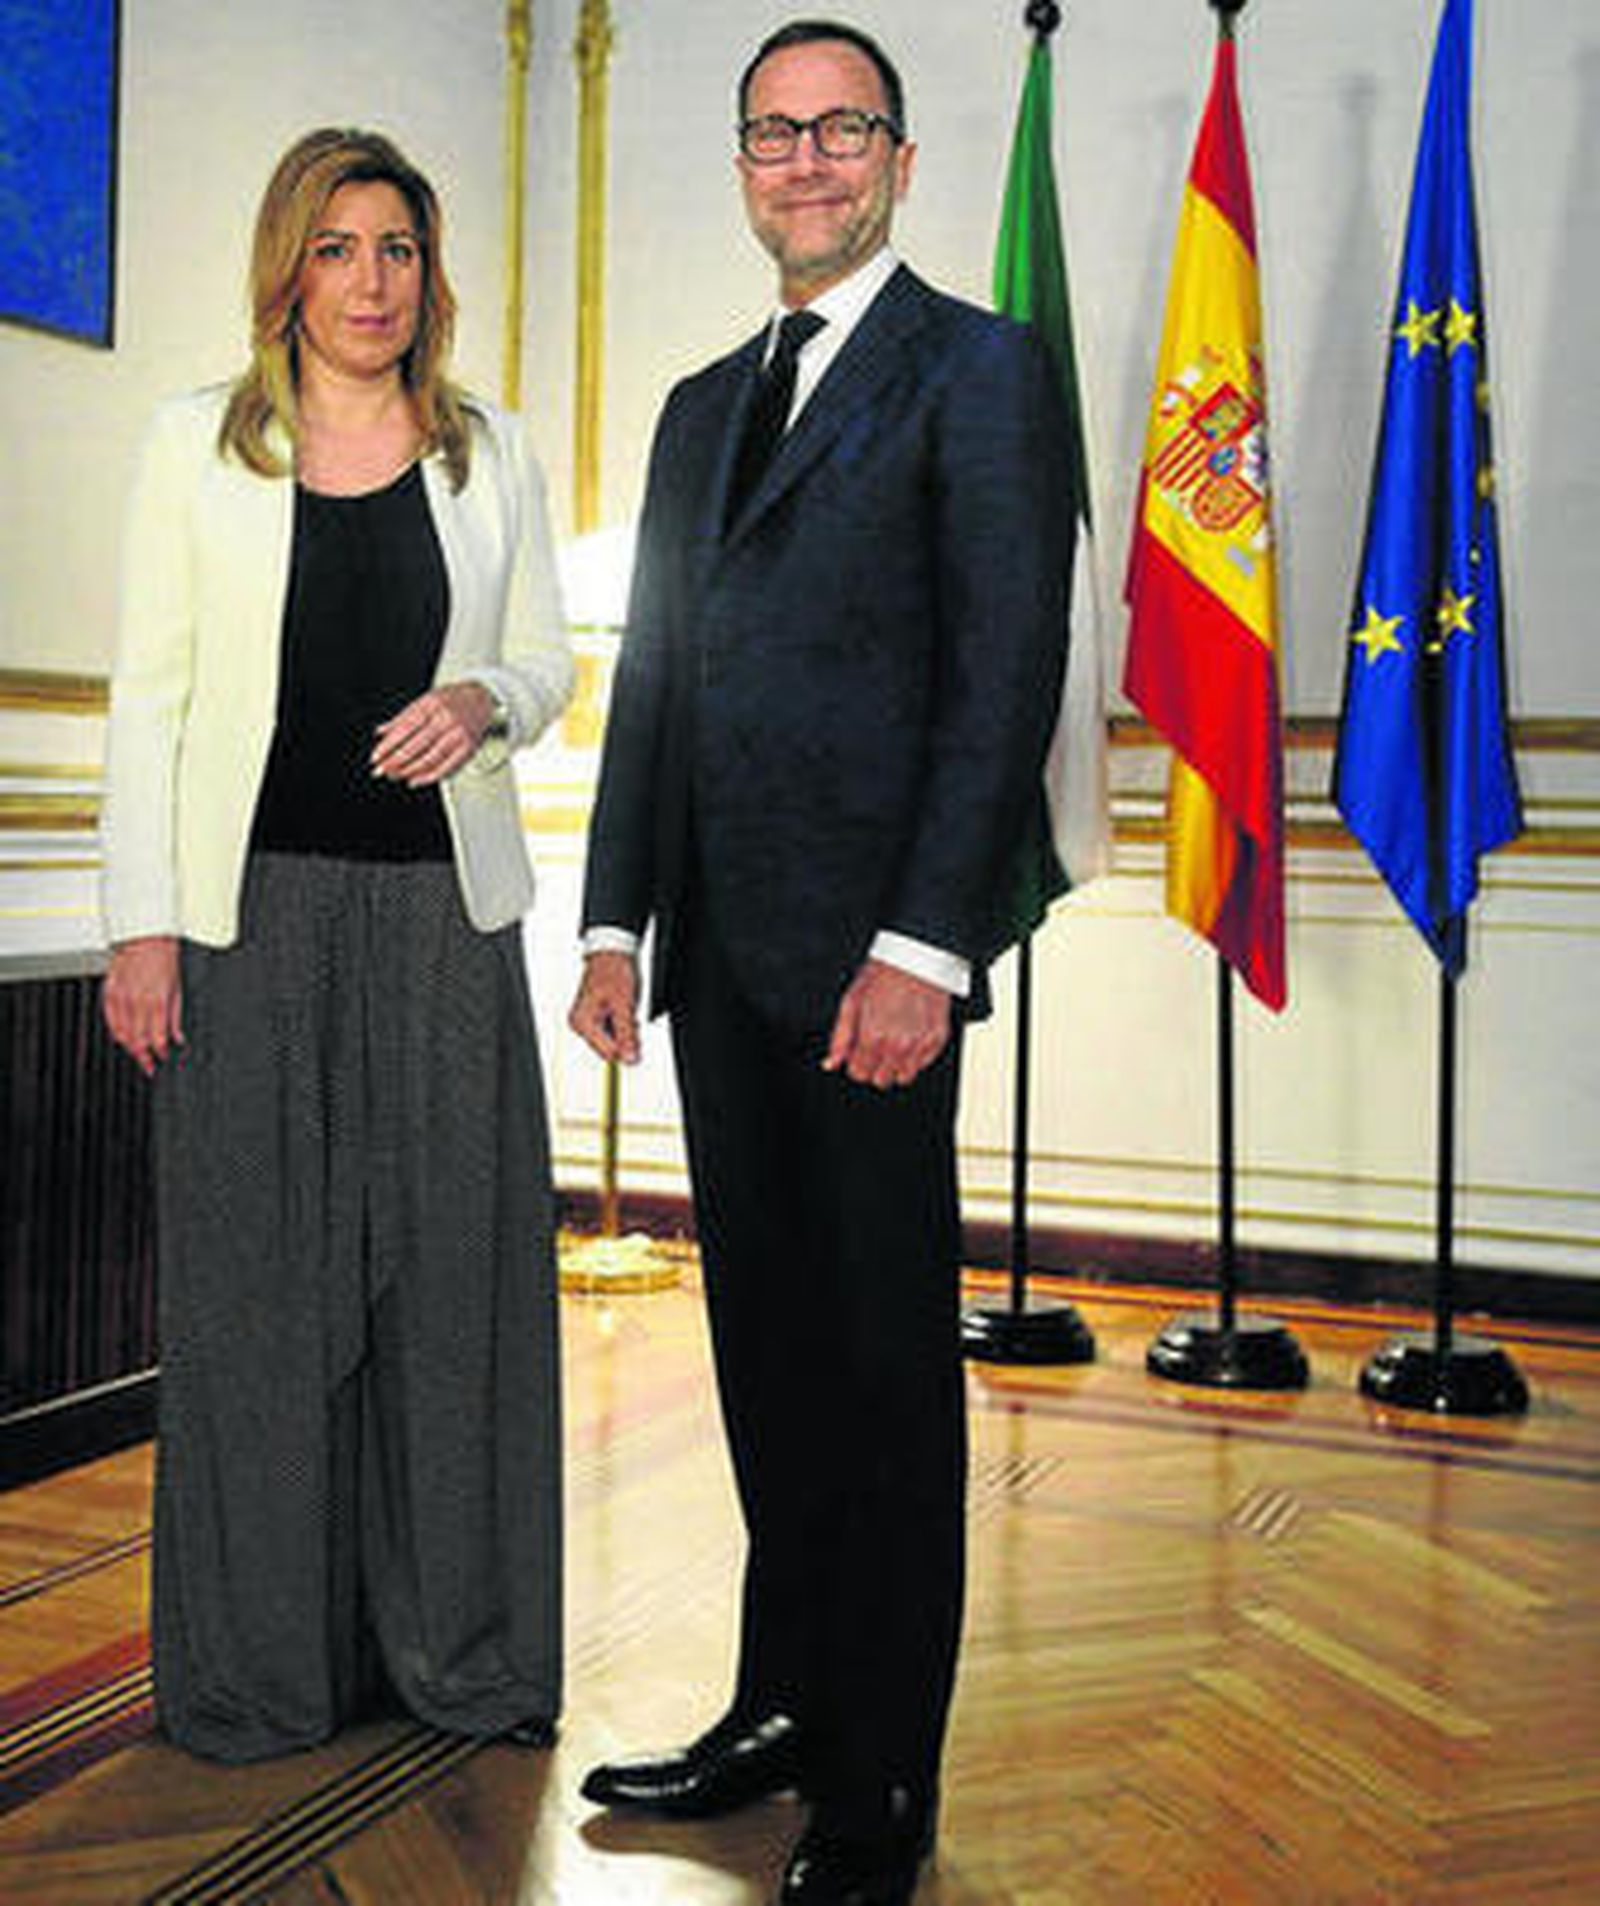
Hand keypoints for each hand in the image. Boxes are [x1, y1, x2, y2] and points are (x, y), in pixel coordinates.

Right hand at [103, 936, 183, 1076]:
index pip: (157, 1037)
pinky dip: (116, 1032)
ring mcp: (121, 998)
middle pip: (138, 1040)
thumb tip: (178, 1038)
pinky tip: (123, 1039)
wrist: (145, 939)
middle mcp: (137, 1002)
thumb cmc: (164, 960)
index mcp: (157, 1001)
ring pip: (122, 1033)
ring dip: (131, 1048)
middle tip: (150, 1067)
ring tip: (138, 1056)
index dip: (160, 1052)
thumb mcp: (177, 989)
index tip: (164, 1059)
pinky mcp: (109, 993)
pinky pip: (110, 1020)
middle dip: (145, 1057)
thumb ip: (175, 1017)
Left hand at [371, 681, 496, 785]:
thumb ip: (402, 717)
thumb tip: (380, 732)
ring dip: (409, 770)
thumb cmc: (451, 699)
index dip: (388, 745)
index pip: (405, 728)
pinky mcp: (468, 748)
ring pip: (429, 758)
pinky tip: (414, 780)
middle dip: (395, 761)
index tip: (376, 757)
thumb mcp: (425, 700)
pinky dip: (428, 777)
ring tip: (395, 775)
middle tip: (381, 770)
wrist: (483, 697)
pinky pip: (446, 767)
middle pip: (416, 745)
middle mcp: (446, 718)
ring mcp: (459, 734)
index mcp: (432, 704)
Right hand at [569, 950, 641, 1064]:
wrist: (611, 952)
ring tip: (626, 1009)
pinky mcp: (594, 1016)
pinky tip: (623, 1009)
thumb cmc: (613, 971)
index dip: (626, 1048)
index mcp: (583, 1023)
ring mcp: (586, 1021)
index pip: (608, 1053)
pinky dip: (621, 1023)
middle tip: (631, 1016)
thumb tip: (630, 1058)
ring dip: (624, 1029)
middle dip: (625, 1036)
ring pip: (612, 1039)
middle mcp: (580, 1025)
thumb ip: (627, 1034)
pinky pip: (611, 1029)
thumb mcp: (624, 1005)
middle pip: (609, 1048)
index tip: (637, 1037)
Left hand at [823, 958, 950, 1089]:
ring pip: (903, 1077)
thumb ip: (840, 1038)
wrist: (916, 957)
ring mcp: (920, 1044)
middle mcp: (897, 1046)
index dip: (855, 1062)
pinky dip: (915, 1055)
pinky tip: (910, 1034)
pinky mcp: (937, 1039)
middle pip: (880, 1079)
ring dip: (895, 1064)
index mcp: (872, 1038)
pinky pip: (923, 1064)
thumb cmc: (882, 974)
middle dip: (874, 1065)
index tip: (858, 1049)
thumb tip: (831, 1063)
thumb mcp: (851, 1002)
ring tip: (894, 1040)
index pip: (859, 1074)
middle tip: (876, 1042)